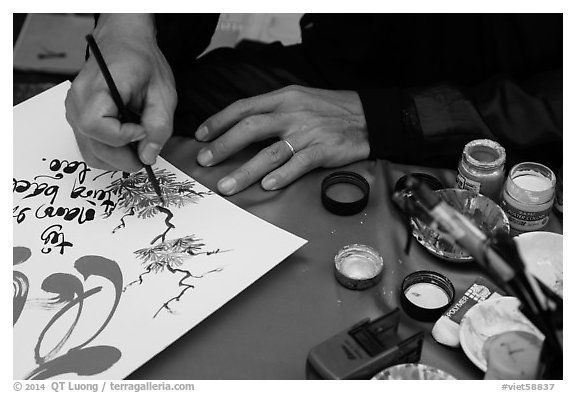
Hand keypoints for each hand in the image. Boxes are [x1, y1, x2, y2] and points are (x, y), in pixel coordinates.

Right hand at [65, 14, 176, 171]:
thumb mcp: (162, 92)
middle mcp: (78, 100)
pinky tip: (126, 145)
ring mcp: (74, 110)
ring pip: (90, 151)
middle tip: (146, 153)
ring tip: (137, 148)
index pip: (96, 125)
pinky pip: (89, 146)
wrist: (124, 43)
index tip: (143, 130)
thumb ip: (158, 125)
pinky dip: (109, 154)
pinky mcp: (77, 118)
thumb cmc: (142, 63)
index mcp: (98, 87)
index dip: (122, 136)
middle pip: (93, 145)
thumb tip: (148, 156)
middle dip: (124, 157)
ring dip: (117, 159)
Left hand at [195, 85, 369, 194]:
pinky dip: (282, 175)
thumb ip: (274, 110)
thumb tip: (243, 125)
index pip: (244, 107)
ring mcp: (308, 133)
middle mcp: (292, 114)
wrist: (370, 117)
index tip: (202, 136)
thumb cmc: (331, 109)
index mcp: (284, 98)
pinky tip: (267, 185)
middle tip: (205, 161)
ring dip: (246, 170)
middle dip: (224, 145)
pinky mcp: (324, 150)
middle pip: (250, 128)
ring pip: (270, 152)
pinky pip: (299, 164)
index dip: (219, 121)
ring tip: (227, 186)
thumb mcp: (300, 99)